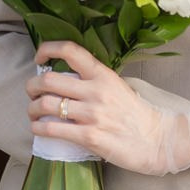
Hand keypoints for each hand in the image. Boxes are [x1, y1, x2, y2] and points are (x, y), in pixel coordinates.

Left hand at [28, 43, 169, 173]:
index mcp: (102, 75)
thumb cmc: (135, 114)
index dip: (47, 49)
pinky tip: (38, 128)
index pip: (69, 50)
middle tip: (32, 93)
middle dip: (32, 87)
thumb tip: (65, 78)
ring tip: (34, 112)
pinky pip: (52, 129)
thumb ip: (94, 80)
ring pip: (46, 105)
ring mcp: (92, 114)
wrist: (157, 140)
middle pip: (48, 80)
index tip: (39, 58)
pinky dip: (38, 128)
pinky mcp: (89, 137)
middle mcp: (96, 91)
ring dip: (32, 109)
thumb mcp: (117, 86)